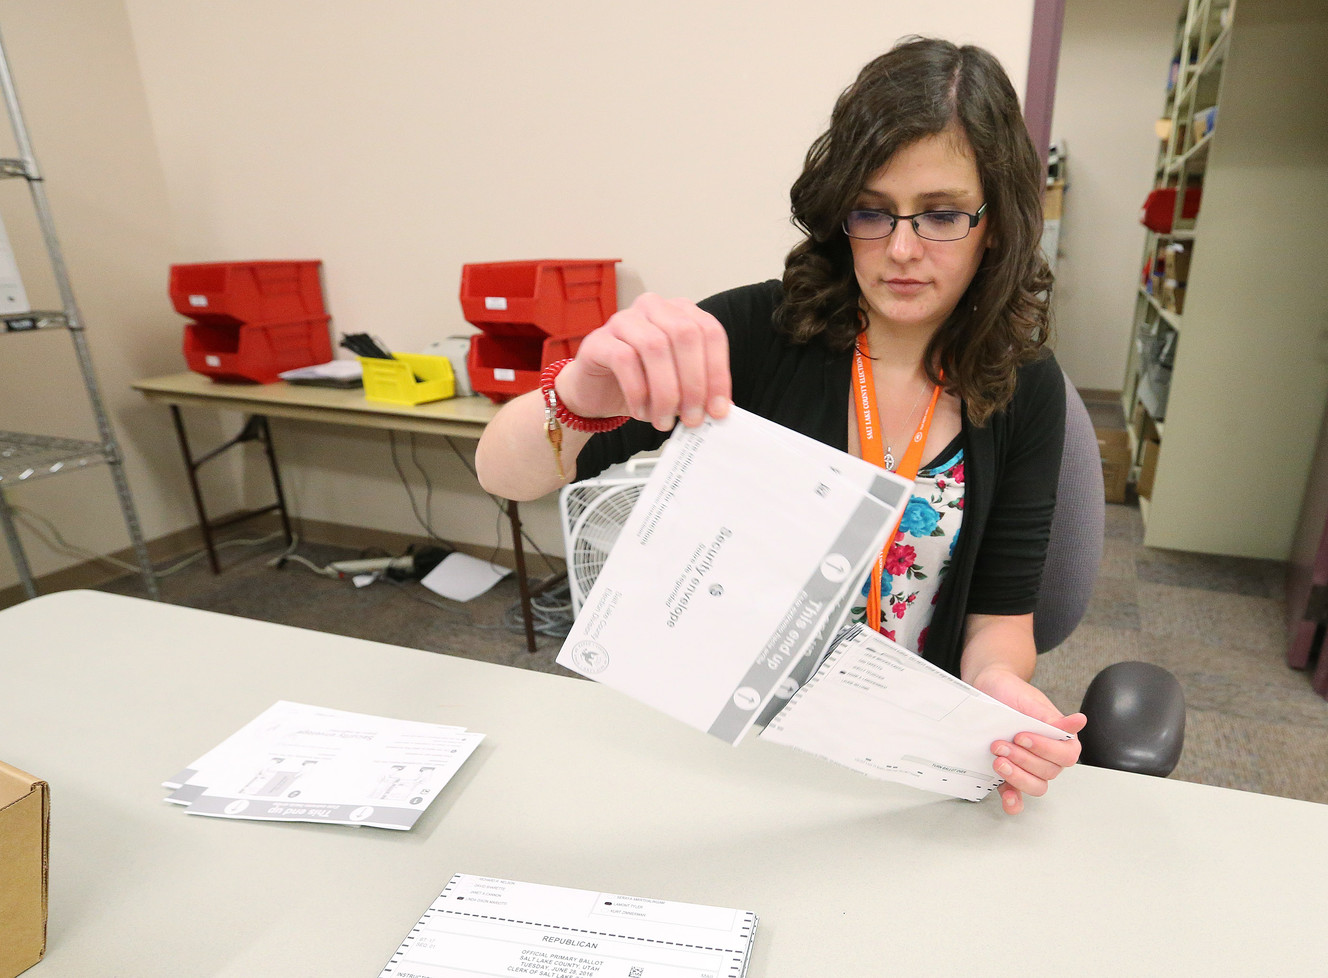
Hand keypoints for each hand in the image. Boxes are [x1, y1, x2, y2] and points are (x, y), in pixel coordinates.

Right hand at [556, 293, 731, 430]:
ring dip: (665, 391)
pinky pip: (624, 359)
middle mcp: (654, 308)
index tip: (718, 409)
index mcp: (681, 312)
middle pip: (685, 335)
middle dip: (694, 383)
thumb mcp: (679, 385)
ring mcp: (624, 320)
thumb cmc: (642, 384)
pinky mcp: (599, 340)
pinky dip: (637, 392)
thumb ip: (699, 388)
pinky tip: (641, 412)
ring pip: (655, 346)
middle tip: (692, 418)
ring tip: (665, 420)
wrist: (597, 392)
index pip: (711, 332)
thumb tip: (719, 409)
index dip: (718, 372)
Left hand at [971, 666, 1085, 814]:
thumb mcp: (1030, 701)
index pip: (1066, 755)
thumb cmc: (1012, 694)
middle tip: (1000, 745)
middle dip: (1023, 760)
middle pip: (1048, 772)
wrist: (989, 690)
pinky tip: (1008, 798)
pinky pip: (1017, 795)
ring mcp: (1028, 767)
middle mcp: (1047, 756)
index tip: (1022, 736)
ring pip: (1036, 786)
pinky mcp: (1009, 774)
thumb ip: (1051, 717)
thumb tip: (1079, 721)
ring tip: (998, 761)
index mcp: (1060, 738)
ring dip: (1017, 778)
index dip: (1045, 749)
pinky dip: (1014, 801)